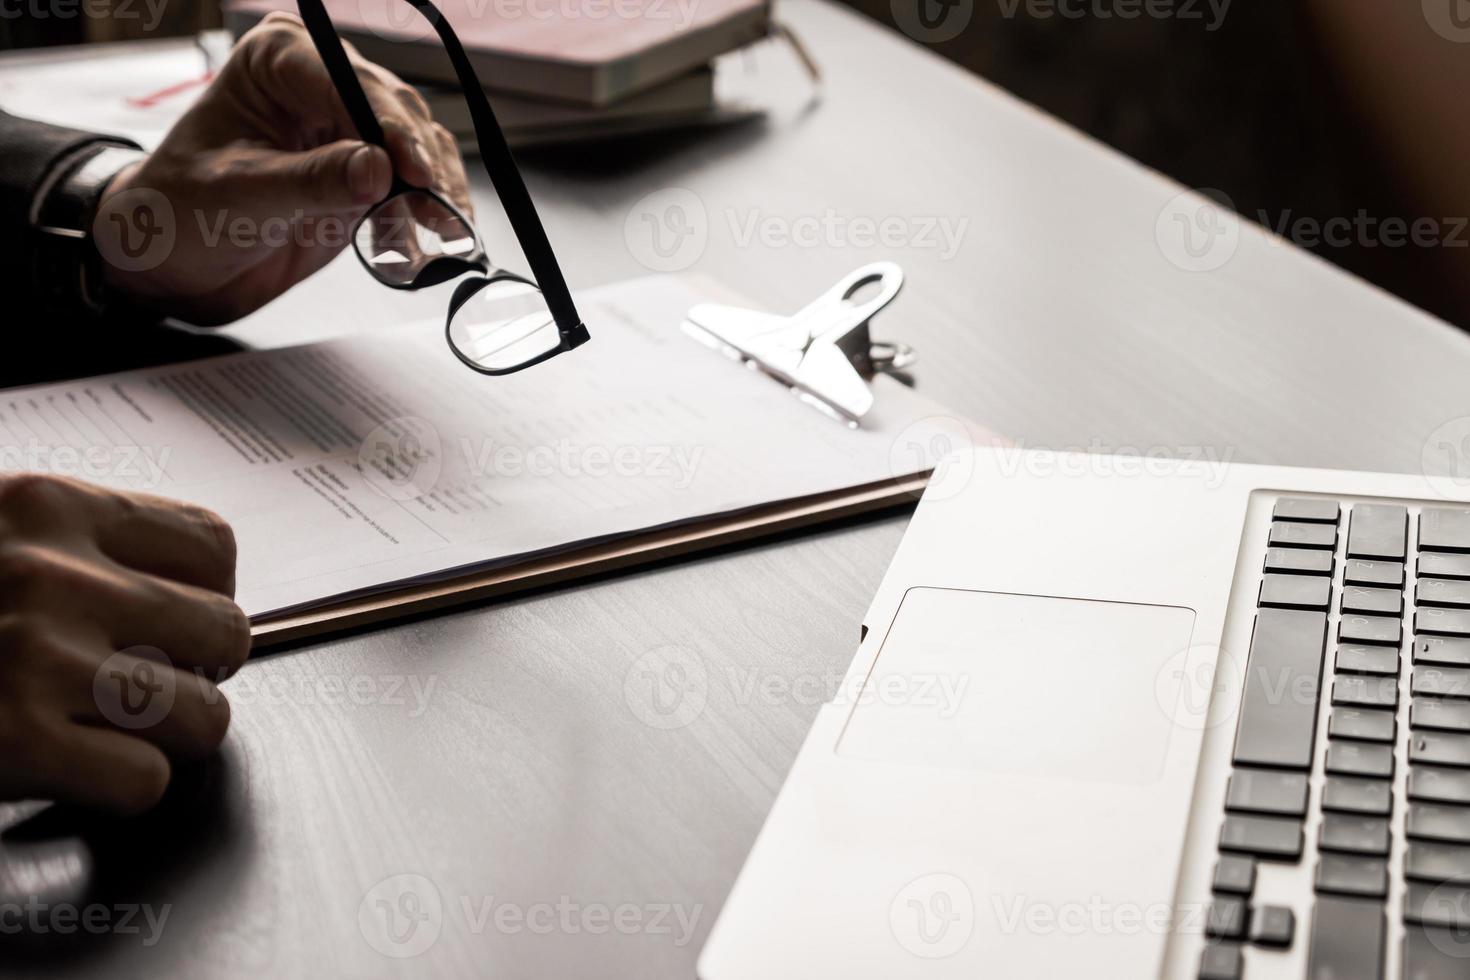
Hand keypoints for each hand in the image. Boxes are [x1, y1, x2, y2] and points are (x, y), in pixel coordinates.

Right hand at [0, 474, 249, 813]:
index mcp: (48, 508)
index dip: (209, 594)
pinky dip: (118, 785)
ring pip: (205, 714)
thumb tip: (182, 585)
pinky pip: (146, 779)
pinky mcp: (15, 742)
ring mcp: (38, 660)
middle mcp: (53, 575)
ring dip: (167, 734)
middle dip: (200, 669)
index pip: (213, 543)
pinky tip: (75, 767)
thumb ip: (75, 546)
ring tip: (109, 727)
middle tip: (147, 681)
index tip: (181, 618)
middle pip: (227, 631)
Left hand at [94, 12, 471, 324]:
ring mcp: (347, 128)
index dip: (389, 128)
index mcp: (277, 60)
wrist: (179, 264)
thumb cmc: (184, 211)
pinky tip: (432, 239)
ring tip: (441, 231)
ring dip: (434, 191)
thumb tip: (378, 169)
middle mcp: (320, 83)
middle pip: (395, 111)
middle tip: (437, 211)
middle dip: (421, 164)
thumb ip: (313, 180)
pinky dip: (427, 212)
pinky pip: (414, 184)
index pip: (349, 84)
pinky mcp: (366, 173)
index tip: (414, 172)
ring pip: (417, 145)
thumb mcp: (243, 194)